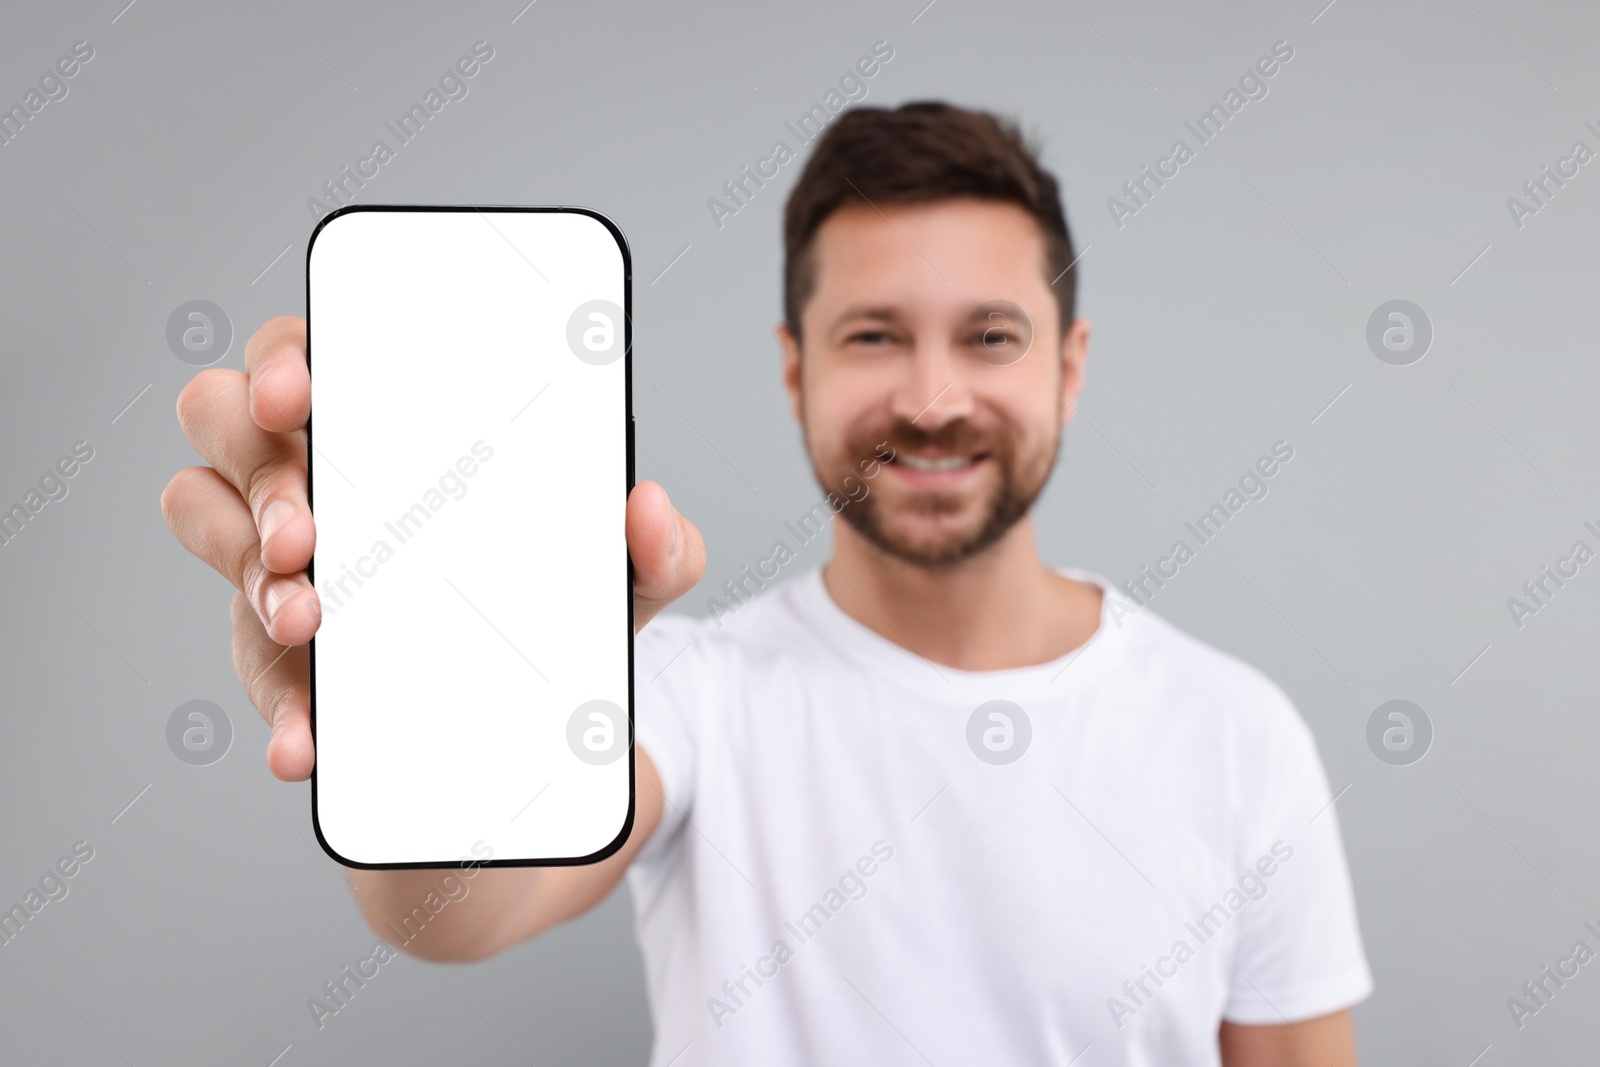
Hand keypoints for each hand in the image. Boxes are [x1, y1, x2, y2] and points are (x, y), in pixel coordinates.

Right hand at [162, 316, 703, 781]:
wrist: (536, 729)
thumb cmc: (559, 606)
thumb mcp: (625, 577)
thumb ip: (660, 545)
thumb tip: (649, 506)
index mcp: (393, 428)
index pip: (311, 351)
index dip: (287, 356)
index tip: (302, 389)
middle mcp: (320, 476)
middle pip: (224, 417)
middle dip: (257, 464)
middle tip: (310, 525)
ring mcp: (282, 560)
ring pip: (202, 516)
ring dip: (247, 564)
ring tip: (310, 616)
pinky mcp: (278, 654)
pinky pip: (249, 665)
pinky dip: (281, 703)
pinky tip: (311, 738)